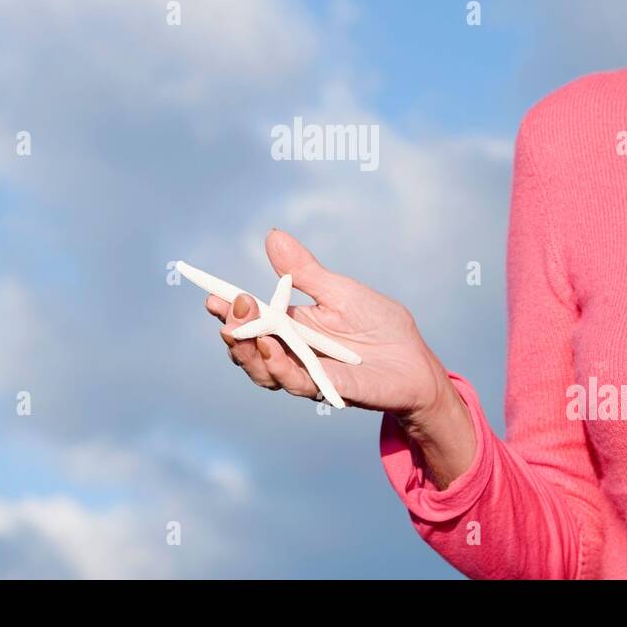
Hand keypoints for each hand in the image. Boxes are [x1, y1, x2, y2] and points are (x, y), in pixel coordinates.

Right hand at [206, 228, 449, 417]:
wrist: (415, 363)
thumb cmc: (379, 325)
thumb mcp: (339, 291)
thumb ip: (304, 271)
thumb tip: (273, 236)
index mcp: (291, 326)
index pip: (251, 318)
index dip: (228, 309)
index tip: (210, 295)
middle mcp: (291, 353)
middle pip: (248, 347)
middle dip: (234, 329)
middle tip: (232, 308)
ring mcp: (306, 373)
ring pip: (263, 370)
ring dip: (249, 351)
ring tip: (245, 330)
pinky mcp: (327, 390)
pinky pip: (296, 383)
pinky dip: (278, 367)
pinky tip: (270, 349)